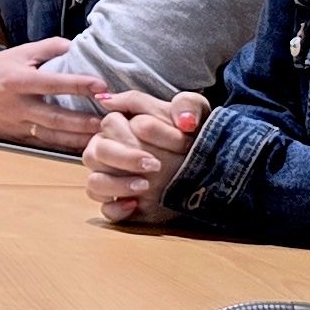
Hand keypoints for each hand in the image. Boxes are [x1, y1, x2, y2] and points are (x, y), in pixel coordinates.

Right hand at [0, 37, 105, 153]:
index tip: (102, 86)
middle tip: (111, 121)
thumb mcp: (15, 53)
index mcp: (18, 80)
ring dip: (79, 138)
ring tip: (104, 137)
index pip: (53, 83)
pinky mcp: (16, 138)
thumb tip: (76, 46)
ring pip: (53, 135)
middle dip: (85, 121)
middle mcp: (18, 105)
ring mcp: (17, 125)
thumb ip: (47, 48)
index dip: (79, 84)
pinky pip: (44, 143)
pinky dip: (64, 146)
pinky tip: (83, 147)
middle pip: (56, 117)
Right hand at [84, 90, 207, 223]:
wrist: (215, 164)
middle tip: (154, 165)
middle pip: (94, 153)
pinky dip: (116, 209)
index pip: (108, 124)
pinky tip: (134, 205)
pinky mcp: (125, 205)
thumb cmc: (197, 132)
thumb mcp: (193, 108)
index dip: (128, 131)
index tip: (156, 138)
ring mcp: (115, 180)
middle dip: (123, 158)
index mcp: (121, 127)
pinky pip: (106, 210)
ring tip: (144, 186)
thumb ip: (164, 99)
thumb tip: (124, 101)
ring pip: (94, 183)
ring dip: (116, 184)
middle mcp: (111, 153)